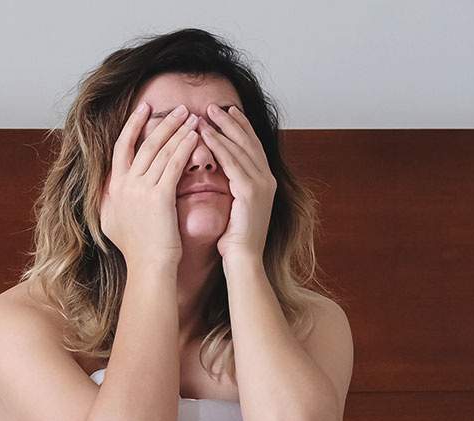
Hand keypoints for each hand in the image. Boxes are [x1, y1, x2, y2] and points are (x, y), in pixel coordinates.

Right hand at [100, 101, 202, 271]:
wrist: (148, 266)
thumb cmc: (136, 249)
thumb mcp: (111, 222)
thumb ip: (108, 200)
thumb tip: (106, 188)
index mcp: (113, 188)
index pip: (121, 147)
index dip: (133, 126)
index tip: (144, 109)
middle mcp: (124, 185)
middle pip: (144, 144)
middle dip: (163, 123)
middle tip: (180, 109)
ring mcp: (141, 190)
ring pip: (161, 151)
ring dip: (178, 131)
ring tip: (193, 118)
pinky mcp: (159, 196)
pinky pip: (174, 164)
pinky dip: (185, 148)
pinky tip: (196, 137)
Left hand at [198, 104, 275, 266]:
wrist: (244, 261)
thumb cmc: (235, 241)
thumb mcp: (235, 208)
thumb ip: (233, 188)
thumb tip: (221, 175)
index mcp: (264, 182)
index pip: (252, 147)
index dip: (240, 127)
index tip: (227, 112)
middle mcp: (267, 179)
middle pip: (248, 141)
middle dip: (231, 121)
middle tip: (214, 106)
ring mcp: (262, 184)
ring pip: (240, 147)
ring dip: (222, 128)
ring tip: (206, 114)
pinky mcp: (251, 191)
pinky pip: (232, 162)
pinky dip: (219, 146)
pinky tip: (206, 135)